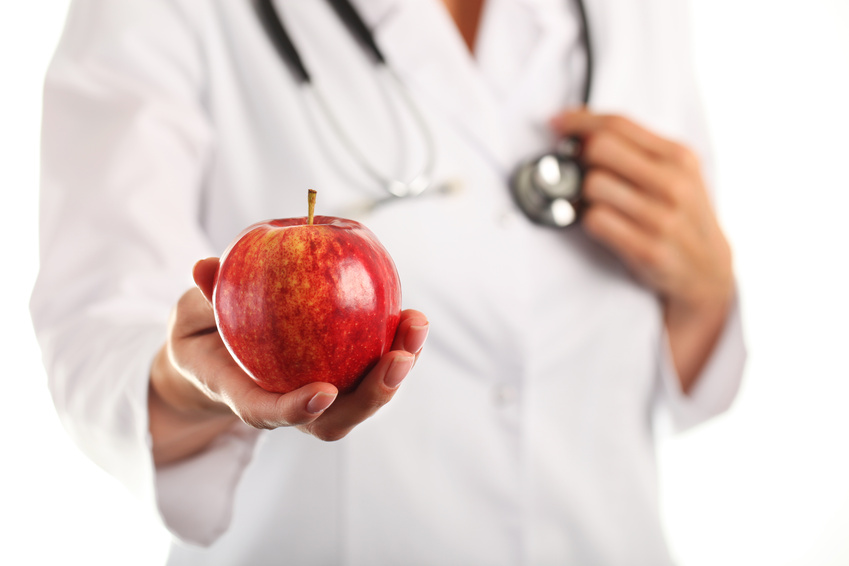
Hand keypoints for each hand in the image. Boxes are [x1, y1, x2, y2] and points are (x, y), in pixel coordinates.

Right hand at [149, 258, 427, 463]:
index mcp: (247, 398)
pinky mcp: (342, 375)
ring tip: (416, 327)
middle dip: (373, 394)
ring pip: (364, 397)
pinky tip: (411, 316)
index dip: (296, 409)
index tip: (322, 393)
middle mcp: (291, 404)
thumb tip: (204, 268)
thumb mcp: (190, 316)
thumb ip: (201, 298)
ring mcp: (320, 393)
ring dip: (397, 367)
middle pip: (336, 418)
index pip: (269, 412)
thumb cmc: (203, 338)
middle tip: (399, 360)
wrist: (220, 356)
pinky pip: (371, 365)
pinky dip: (394, 344)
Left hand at [551, 109, 733, 389]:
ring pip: (593, 185)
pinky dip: (589, 220)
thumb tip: (580, 125)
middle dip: (581, 157)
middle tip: (577, 170)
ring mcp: (662, 217)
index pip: (619, 125)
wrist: (707, 270)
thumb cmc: (680, 215)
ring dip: (582, 194)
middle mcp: (674, 184)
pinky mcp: (648, 249)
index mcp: (679, 157)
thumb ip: (635, 148)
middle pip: (600, 148)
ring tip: (593, 203)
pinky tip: (600, 223)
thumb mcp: (675, 173)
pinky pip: (596, 221)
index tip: (559, 123)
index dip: (580, 121)